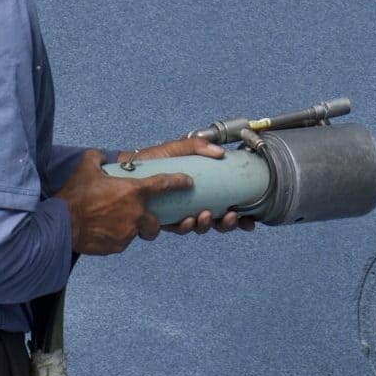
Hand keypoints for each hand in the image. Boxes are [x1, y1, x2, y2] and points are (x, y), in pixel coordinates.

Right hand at [53, 148, 190, 254]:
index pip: (163, 184)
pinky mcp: (117, 246)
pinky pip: (122, 242)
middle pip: (156, 223)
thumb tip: (100, 155)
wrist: (61, 225)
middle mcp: (135, 214)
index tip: (188, 182)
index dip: (178, 182)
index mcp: (132, 192)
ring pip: (138, 234)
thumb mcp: (85, 168)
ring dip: (132, 230)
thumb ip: (97, 158)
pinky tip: (103, 232)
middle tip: (139, 218)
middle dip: (151, 222)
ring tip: (116, 225)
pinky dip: (116, 238)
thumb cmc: (74, 196)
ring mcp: (128, 233)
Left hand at [112, 135, 259, 235]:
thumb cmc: (152, 159)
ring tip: (205, 216)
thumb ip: (198, 146)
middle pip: (218, 221)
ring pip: (200, 227)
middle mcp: (193, 203)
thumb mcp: (177, 148)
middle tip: (230, 217)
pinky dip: (185, 227)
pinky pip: (179, 229)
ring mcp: (179, 213)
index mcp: (202, 190)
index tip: (250, 219)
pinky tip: (187, 221)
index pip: (226, 205)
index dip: (241, 216)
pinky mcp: (163, 221)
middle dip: (227, 224)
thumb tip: (220, 153)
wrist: (126, 170)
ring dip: (207, 225)